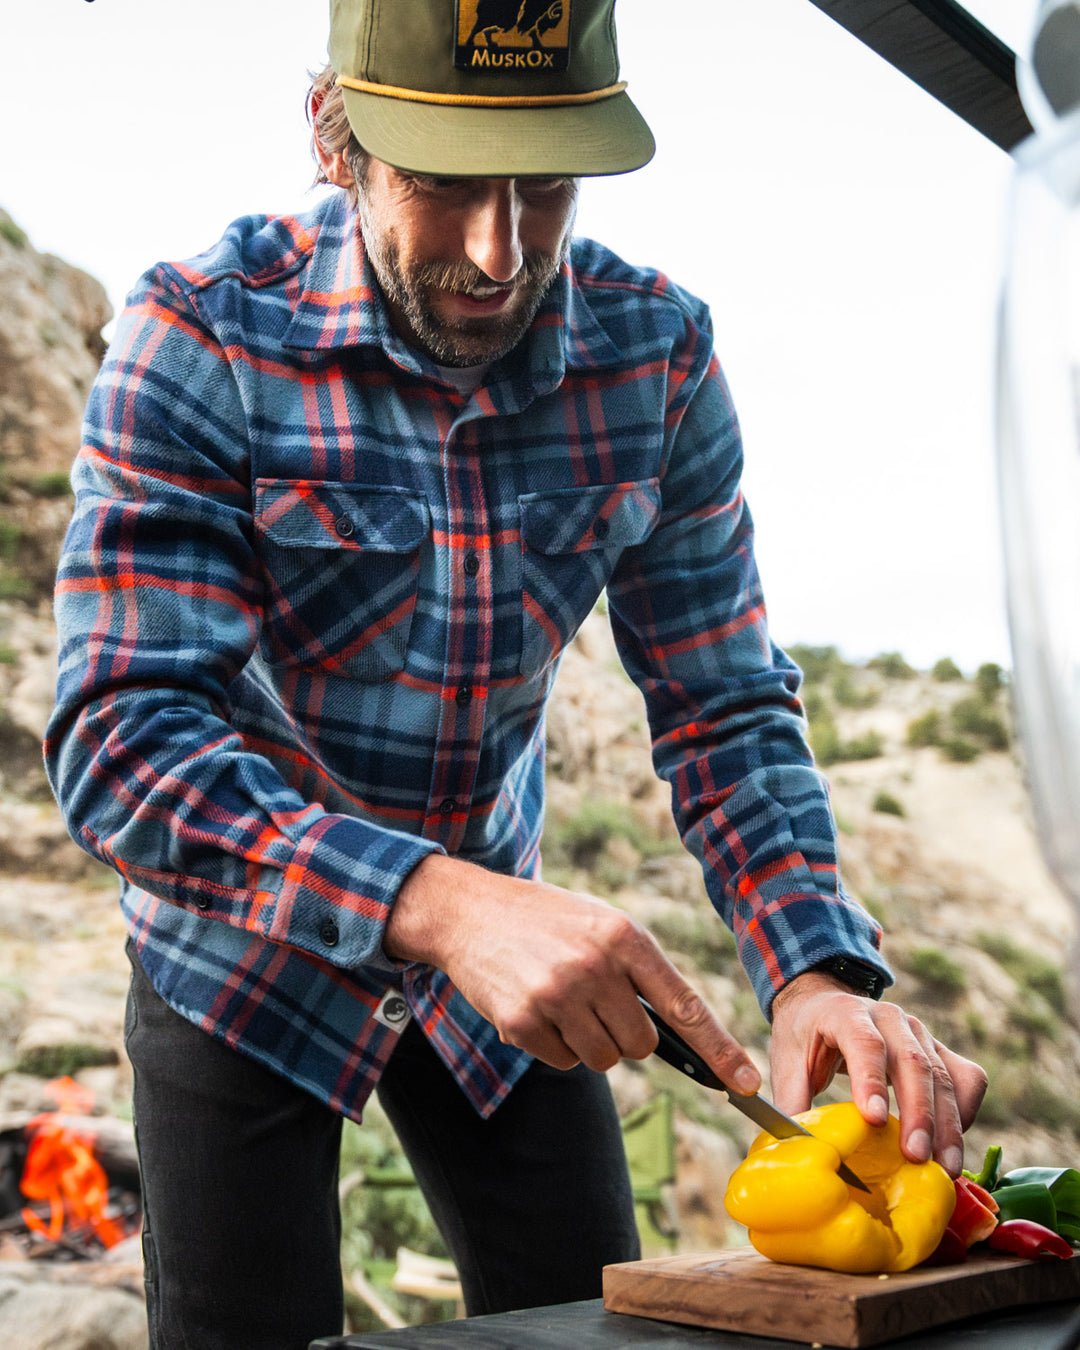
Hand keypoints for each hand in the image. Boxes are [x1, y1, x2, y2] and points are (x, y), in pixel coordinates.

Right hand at [385, 853, 760, 1090]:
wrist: (468, 912)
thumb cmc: (547, 920)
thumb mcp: (600, 923)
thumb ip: (639, 970)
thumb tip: (681, 1037)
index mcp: (624, 937)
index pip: (684, 1005)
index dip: (720, 1050)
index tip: (747, 1084)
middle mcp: (595, 966)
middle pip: (641, 1045)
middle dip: (624, 1034)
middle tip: (594, 1001)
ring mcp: (557, 995)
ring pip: (603, 1060)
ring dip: (588, 1042)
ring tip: (562, 1000)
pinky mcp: (522, 1020)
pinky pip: (563, 1062)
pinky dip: (554, 1046)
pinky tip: (535, 1008)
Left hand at [769, 971, 987, 1175]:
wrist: (825, 1003)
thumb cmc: (805, 1036)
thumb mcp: (787, 1060)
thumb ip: (791, 1101)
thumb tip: (802, 1150)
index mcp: (845, 1012)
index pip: (864, 1043)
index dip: (871, 1081)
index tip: (873, 1120)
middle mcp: (888, 1017)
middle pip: (912, 1062)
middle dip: (918, 1113)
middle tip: (915, 1157)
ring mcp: (919, 1032)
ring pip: (944, 1075)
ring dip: (948, 1124)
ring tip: (945, 1166)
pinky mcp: (939, 1050)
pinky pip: (967, 1079)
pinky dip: (966, 1111)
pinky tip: (951, 1143)